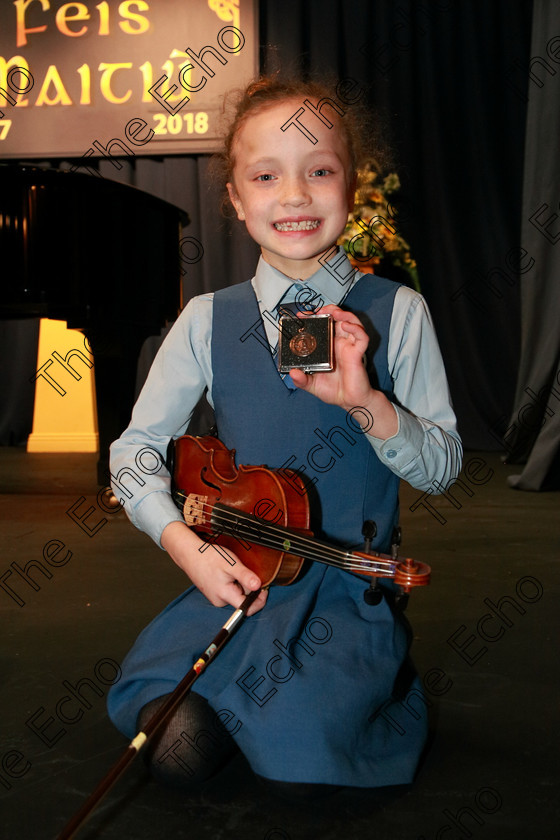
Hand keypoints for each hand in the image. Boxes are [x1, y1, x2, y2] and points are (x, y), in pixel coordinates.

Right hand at [161, 521, 267, 615]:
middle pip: (243, 600)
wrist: (191, 554)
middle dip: (248, 588)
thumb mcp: (231, 564)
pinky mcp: (214, 593)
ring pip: (236, 595)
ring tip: (233, 570)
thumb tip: (258, 586)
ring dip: (240, 584)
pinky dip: (233, 582)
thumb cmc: (209, 558)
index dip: (259, 601)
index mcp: (225, 596)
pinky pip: (229, 591)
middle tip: (245, 572)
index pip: (247, 609)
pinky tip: (227, 572)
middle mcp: (220, 601)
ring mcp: (216, 597)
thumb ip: (245, 576)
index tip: (264, 588)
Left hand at [288, 305, 398, 438]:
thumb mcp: (312, 385)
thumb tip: (292, 373)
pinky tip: (346, 325)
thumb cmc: (334, 391)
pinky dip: (356, 328)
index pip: (323, 327)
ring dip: (344, 314)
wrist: (350, 402)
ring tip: (334, 313)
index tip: (303, 315)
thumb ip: (302, 380)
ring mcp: (350, 347)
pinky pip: (362, 337)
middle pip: (338, 319)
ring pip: (351, 323)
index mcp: (328, 348)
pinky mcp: (358, 353)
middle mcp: (339, 344)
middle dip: (330, 311)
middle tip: (321, 310)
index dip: (315, 318)